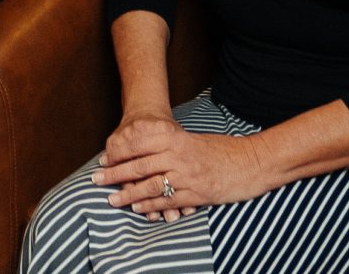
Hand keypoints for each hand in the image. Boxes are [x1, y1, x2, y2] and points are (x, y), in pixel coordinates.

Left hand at [92, 116, 275, 217]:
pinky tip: (138, 209)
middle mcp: (179, 156)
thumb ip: (172, 144)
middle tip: (96, 179)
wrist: (252, 161)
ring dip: (128, 194)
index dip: (119, 153)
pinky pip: (168, 201)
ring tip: (111, 199)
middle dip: (114, 173)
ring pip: (150, 185)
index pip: (139, 144)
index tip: (104, 160)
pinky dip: (151, 206)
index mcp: (177, 138)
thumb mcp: (194, 140)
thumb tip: (146, 150)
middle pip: (139, 165)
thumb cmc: (223, 150)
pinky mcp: (197, 194)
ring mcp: (188, 176)